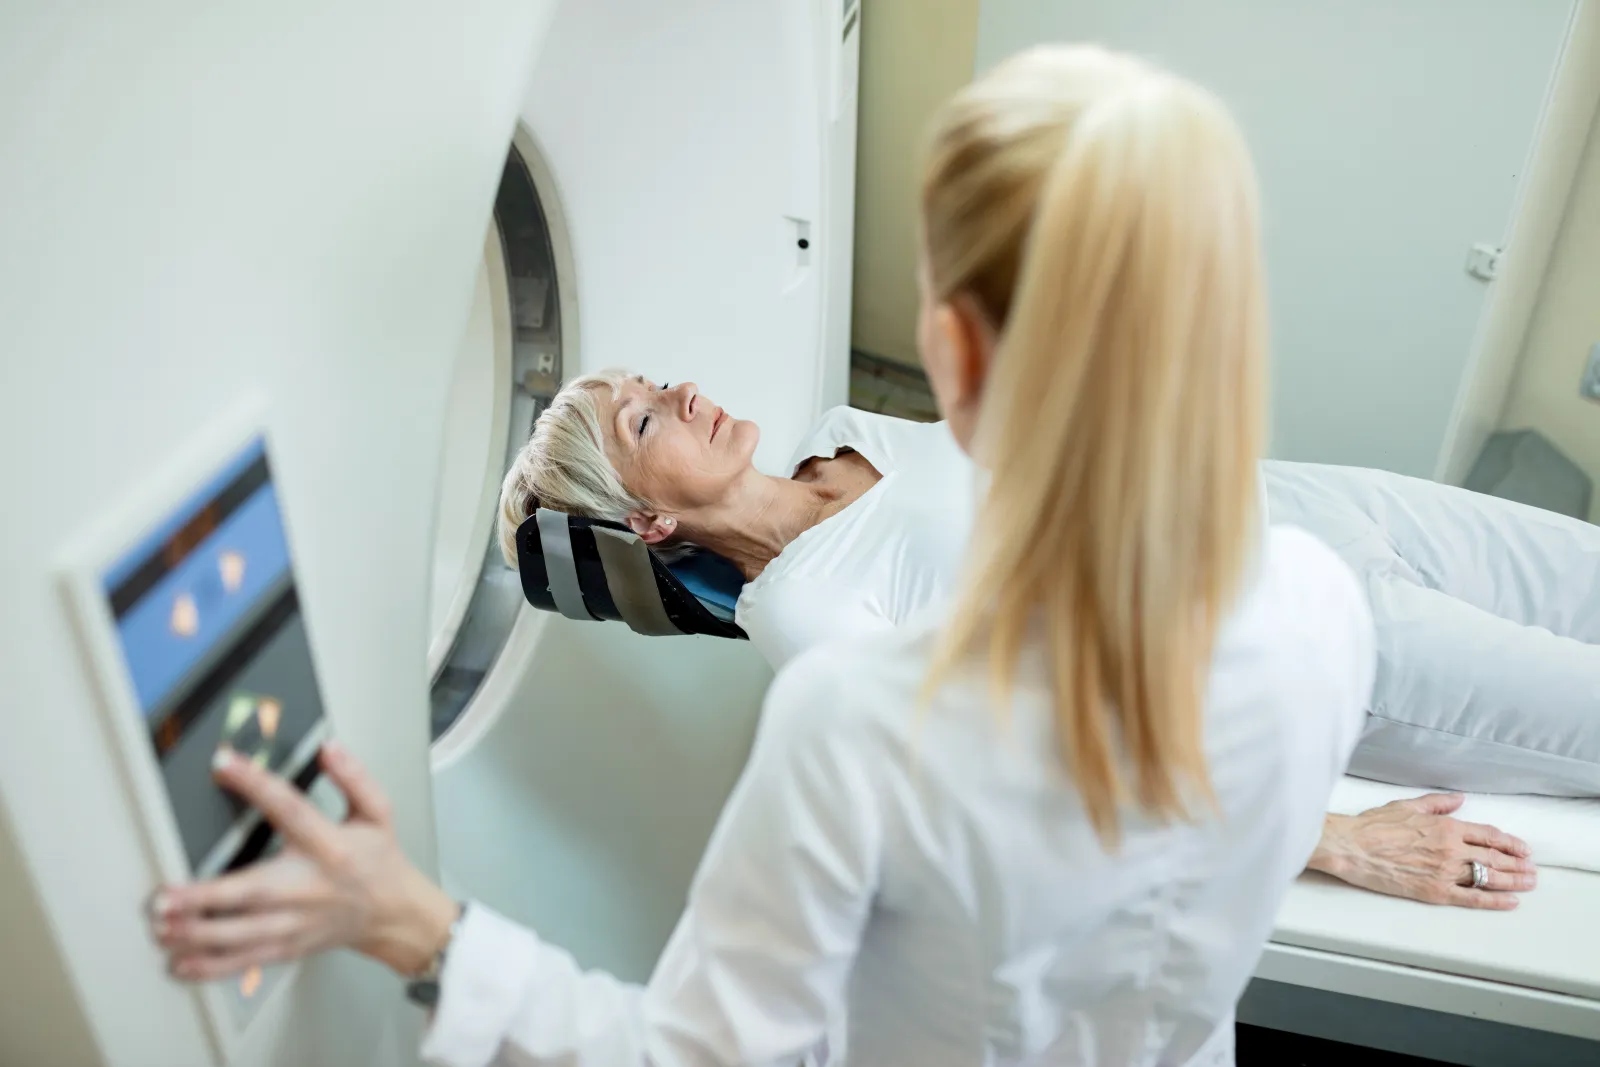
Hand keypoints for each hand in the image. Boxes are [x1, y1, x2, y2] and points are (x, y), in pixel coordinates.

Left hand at [149, 742, 458, 981]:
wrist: (392, 914)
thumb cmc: (378, 862)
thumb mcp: (377, 812)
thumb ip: (355, 777)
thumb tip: (329, 749)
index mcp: (329, 846)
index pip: (289, 807)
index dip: (255, 783)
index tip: (223, 764)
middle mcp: (308, 886)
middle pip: (250, 892)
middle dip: (203, 897)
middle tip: (164, 897)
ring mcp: (294, 923)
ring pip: (239, 933)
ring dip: (196, 933)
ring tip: (162, 927)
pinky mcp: (286, 947)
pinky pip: (243, 960)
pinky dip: (210, 966)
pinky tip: (180, 963)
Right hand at [1307, 792, 1535, 909]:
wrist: (1352, 848)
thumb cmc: (1373, 826)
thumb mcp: (1406, 806)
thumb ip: (1436, 803)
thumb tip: (1458, 799)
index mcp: (1445, 826)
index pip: (1488, 835)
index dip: (1509, 842)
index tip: (1521, 848)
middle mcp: (1451, 849)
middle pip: (1494, 857)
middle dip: (1517, 864)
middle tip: (1531, 869)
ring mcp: (1445, 872)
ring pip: (1489, 877)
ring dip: (1513, 881)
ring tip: (1528, 883)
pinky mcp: (1435, 892)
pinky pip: (1472, 898)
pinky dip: (1494, 901)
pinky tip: (1509, 902)